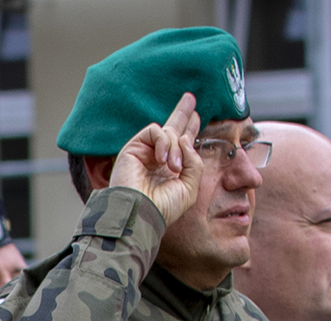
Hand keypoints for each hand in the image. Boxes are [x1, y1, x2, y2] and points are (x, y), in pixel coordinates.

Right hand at [109, 92, 203, 225]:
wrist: (139, 213)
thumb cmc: (162, 207)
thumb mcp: (190, 186)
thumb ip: (194, 162)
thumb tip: (185, 139)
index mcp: (169, 168)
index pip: (181, 144)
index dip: (190, 129)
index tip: (197, 117)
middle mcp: (157, 158)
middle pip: (171, 128)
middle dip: (182, 113)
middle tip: (190, 98)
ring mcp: (144, 152)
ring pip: (167, 132)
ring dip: (176, 147)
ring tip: (173, 167)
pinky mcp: (133, 148)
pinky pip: (154, 132)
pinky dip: (163, 142)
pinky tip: (162, 160)